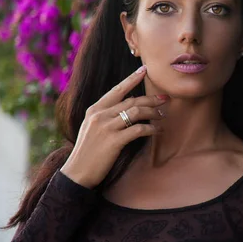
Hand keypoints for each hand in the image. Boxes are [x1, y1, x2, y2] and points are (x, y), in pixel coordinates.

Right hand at [60, 65, 166, 188]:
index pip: (117, 90)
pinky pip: (139, 129)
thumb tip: (128, 105)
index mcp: (94, 109)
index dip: (132, 79)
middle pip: (132, 101)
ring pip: (137, 112)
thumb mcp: (92, 127)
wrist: (77, 171)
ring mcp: (106, 127)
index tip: (144, 70)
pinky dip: (151, 129)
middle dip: (151, 99)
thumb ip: (107, 115)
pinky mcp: (114, 141)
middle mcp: (100, 115)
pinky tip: (159, 130)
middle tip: (165, 99)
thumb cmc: (88, 151)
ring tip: (163, 116)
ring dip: (153, 113)